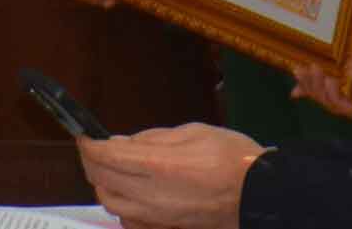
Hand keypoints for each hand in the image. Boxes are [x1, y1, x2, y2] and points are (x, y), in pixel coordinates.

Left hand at [77, 122, 262, 228]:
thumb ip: (152, 137)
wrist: (265, 197)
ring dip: (102, 184)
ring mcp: (159, 216)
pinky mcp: (168, 227)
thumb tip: (119, 141)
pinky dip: (120, 205)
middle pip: (101, 180)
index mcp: (158, 165)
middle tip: (94, 149)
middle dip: (91, 161)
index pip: (105, 155)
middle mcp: (152, 194)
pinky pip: (129, 220)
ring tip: (110, 169)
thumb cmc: (234, 159)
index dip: (89, 143)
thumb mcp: (193, 132)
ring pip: (110, 203)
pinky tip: (130, 193)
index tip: (85, 134)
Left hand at [290, 14, 351, 118]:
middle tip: (311, 69)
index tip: (331, 80)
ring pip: (325, 94)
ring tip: (300, 70)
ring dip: (309, 85)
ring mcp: (348, 78)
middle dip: (318, 90)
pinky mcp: (340, 68)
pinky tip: (296, 83)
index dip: (336, 100)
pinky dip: (306, 84)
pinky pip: (321, 82)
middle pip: (334, 104)